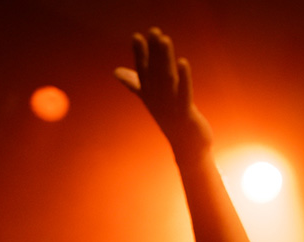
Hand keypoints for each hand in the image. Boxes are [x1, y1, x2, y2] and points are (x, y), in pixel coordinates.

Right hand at [114, 28, 213, 158]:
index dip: (140, 55)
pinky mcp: (186, 114)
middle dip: (154, 51)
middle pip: (155, 72)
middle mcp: (157, 101)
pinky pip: (184, 94)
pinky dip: (184, 78)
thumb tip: (116, 71)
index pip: (143, 72)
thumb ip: (134, 84)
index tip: (137, 36)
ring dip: (165, 59)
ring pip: (167, 79)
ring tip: (165, 40)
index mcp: (150, 96)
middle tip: (154, 30)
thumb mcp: (151, 101)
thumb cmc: (171, 122)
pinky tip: (183, 62)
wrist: (188, 149)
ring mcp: (171, 108)